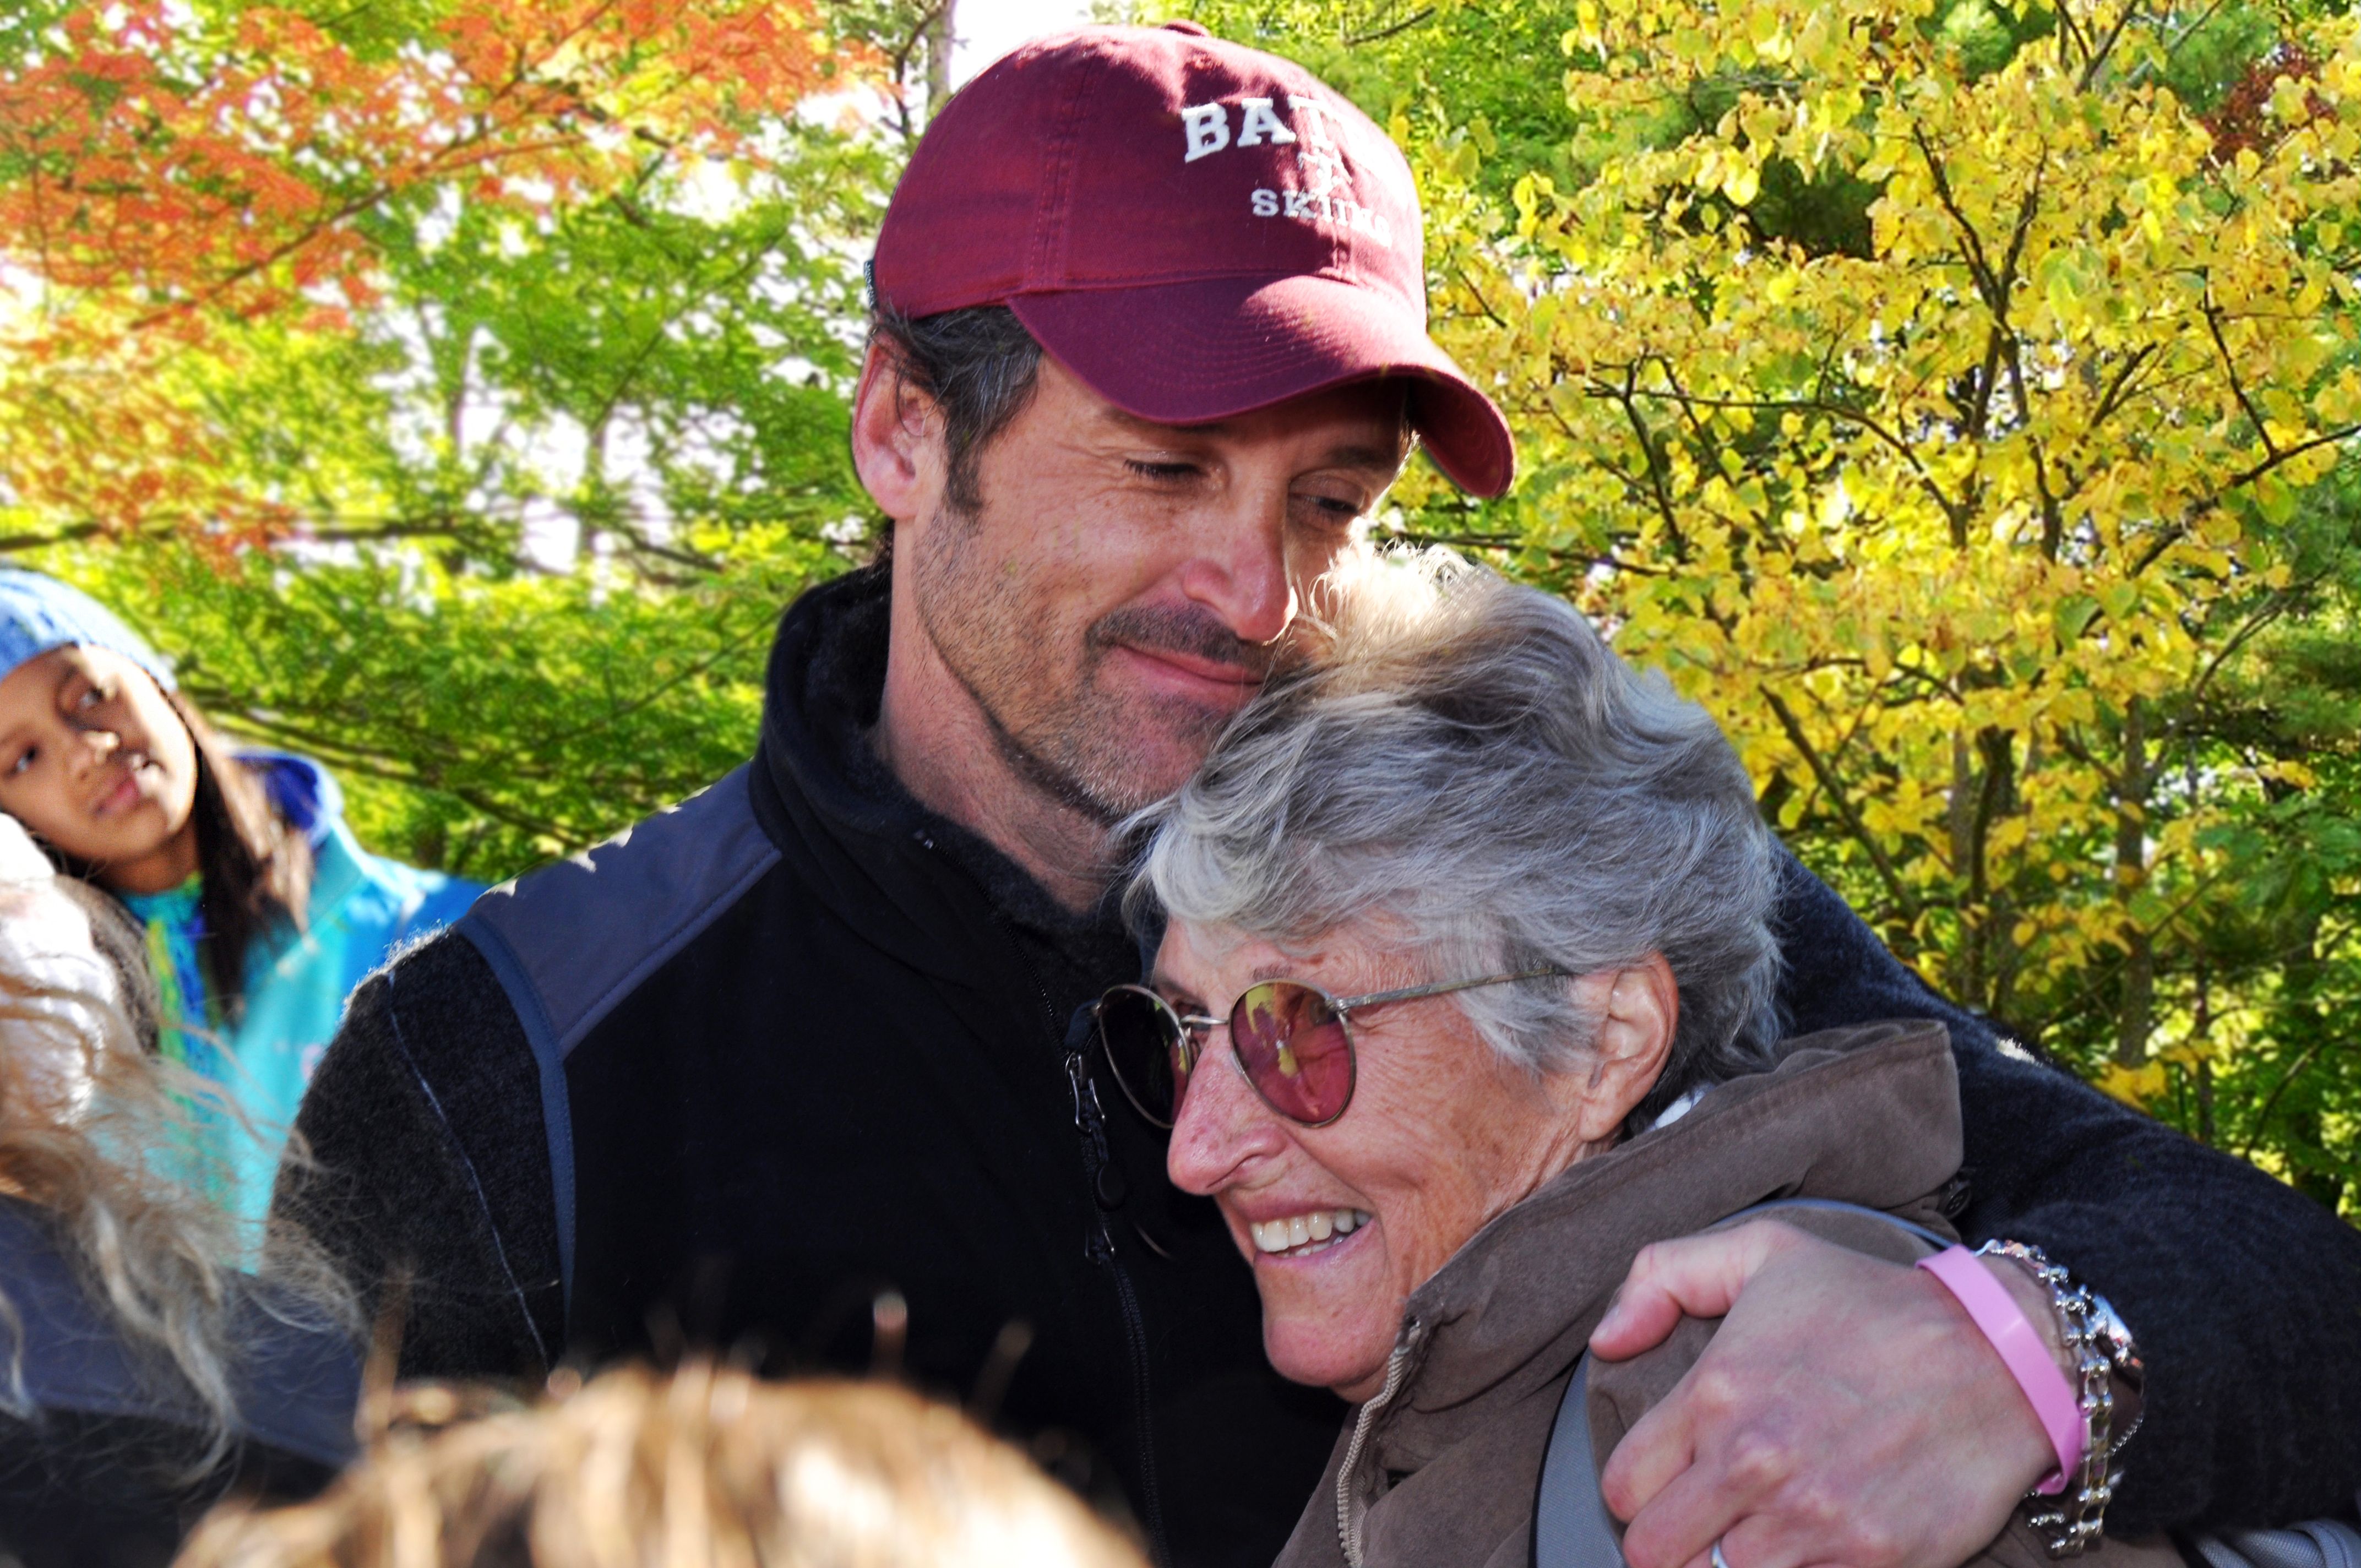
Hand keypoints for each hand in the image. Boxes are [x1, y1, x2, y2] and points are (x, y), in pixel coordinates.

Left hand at [1589, 1221, 2059, 1567]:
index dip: (1638, 1492)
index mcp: (1717, 1393)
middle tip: (1704, 1524)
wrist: (2000, 1355)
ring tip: (1756, 1536)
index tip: (1668, 1484)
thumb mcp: (1761, 1253)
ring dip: (1729, 1566)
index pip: (1623, 1488)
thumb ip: (1661, 1277)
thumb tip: (1606, 1340)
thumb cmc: (1873, 1305)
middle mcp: (1755, 1461)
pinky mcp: (1873, 1561)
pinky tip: (1807, 1553)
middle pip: (1656, 1554)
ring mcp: (1815, 1520)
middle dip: (1671, 1544)